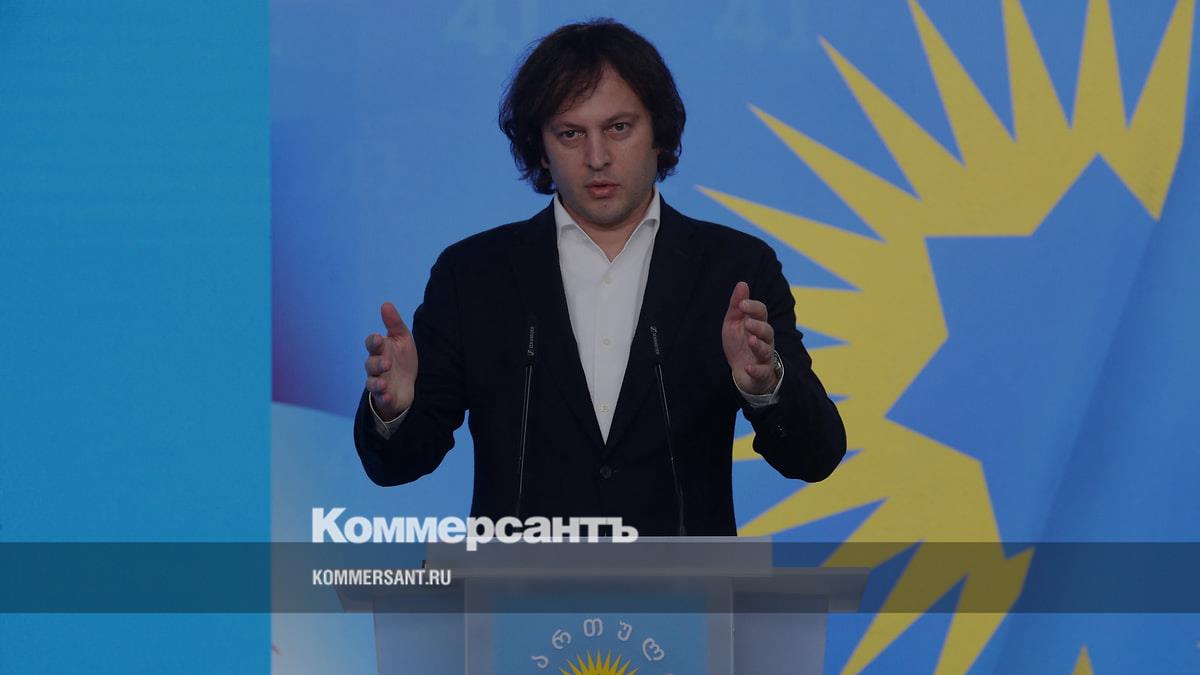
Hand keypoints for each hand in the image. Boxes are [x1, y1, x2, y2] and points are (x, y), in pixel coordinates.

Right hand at [363, 302, 417, 419]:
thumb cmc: (402, 359)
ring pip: (372, 383)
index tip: (379, 339)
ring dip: (377, 382)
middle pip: (370, 364)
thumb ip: (394, 323)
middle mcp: (376, 366)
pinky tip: (388, 396)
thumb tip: (385, 304)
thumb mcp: (402, 339)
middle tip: (387, 363)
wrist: (407, 384)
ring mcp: (379, 382)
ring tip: (383, 382)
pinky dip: (384, 397)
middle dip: (377, 363)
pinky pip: (382, 398)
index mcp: (380, 350)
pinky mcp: (385, 397)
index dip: (373, 342)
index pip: (372, 344)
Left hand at [722, 281, 777, 394]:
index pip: (761, 313)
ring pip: (766, 350)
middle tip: (747, 323)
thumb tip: (742, 283)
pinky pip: (762, 371)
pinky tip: (747, 367)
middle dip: (758, 326)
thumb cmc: (740, 344)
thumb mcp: (734, 323)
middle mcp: (765, 340)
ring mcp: (764, 357)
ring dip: (759, 345)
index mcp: (758, 325)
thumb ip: (737, 305)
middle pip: (767, 331)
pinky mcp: (762, 373)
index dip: (753, 307)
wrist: (743, 372)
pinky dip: (756, 369)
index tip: (743, 304)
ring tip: (750, 340)